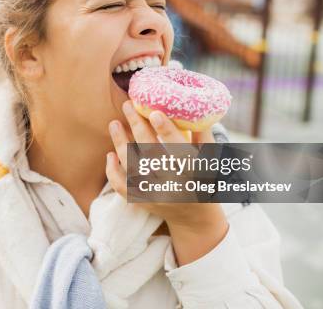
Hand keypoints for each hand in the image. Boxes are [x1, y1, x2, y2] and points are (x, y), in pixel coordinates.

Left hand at [106, 100, 227, 264]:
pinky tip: (111, 154)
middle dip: (137, 127)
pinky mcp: (143, 202)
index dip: (166, 131)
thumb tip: (192, 106)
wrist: (195, 217)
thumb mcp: (211, 158)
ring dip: (121, 144)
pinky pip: (122, 187)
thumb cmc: (203, 179)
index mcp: (194, 172)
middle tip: (127, 105)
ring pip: (133, 168)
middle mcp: (174, 185)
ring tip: (114, 124)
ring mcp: (156, 195)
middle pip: (151, 154)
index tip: (153, 112)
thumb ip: (202, 134)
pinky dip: (113, 171)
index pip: (179, 149)